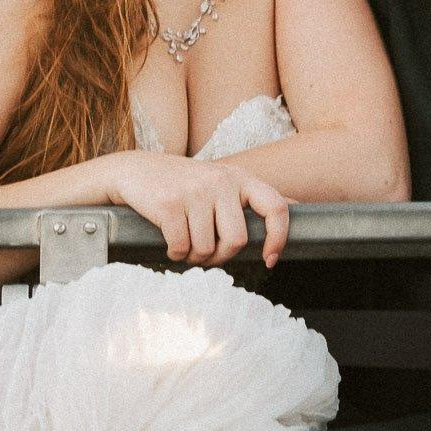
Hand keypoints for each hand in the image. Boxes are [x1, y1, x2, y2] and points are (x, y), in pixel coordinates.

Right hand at [91, 152, 289, 266]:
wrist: (133, 171)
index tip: (269, 259)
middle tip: (207, 254)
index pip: (275, 207)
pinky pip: (181, 248)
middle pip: (236, 241)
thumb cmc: (182, 184)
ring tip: (185, 245)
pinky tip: (170, 244)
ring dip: (194, 257)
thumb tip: (298, 205)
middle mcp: (220, 181)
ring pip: (206, 249)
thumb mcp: (220, 181)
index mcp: (239, 177)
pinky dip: (175, 255)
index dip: (278, 238)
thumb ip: (252, 196)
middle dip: (221, 257)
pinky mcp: (169, 204)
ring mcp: (194, 191)